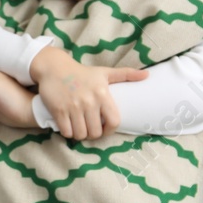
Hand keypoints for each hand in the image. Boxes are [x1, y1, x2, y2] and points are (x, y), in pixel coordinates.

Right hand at [28, 46, 148, 139]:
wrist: (55, 68)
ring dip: (80, 135)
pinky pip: (66, 131)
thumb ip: (126, 74)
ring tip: (79, 129)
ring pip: (80, 134)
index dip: (110, 130)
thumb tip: (147, 75)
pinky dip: (68, 132)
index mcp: (102, 94)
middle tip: (90, 129)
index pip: (114, 121)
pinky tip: (68, 126)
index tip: (105, 129)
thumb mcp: (104, 72)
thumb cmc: (82, 72)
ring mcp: (73, 107)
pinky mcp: (58, 110)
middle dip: (93, 134)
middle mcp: (89, 102)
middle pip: (95, 132)